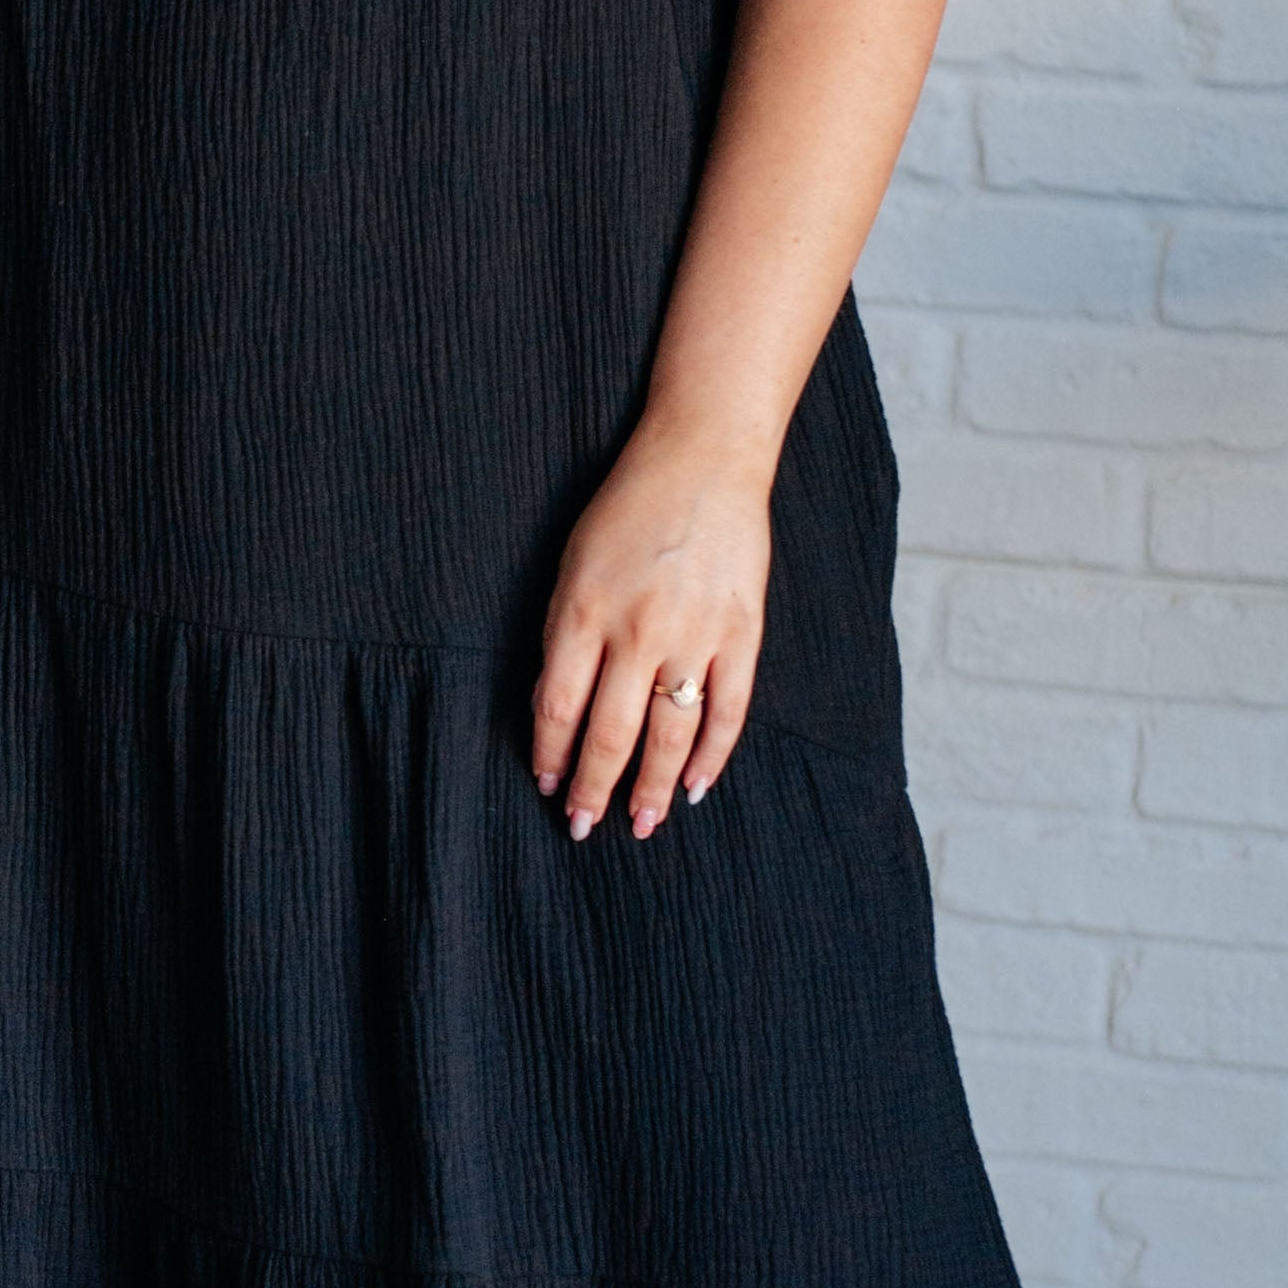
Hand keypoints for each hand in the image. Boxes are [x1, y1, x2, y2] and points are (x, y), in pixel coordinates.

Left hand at [532, 427, 767, 842]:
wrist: (704, 460)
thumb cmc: (627, 510)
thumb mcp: (573, 563)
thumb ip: (562, 634)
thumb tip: (551, 707)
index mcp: (583, 611)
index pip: (557, 706)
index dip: (549, 754)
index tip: (545, 785)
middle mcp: (637, 631)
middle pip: (610, 733)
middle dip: (593, 789)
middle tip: (582, 827)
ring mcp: (695, 635)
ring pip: (670, 734)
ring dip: (652, 787)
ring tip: (641, 824)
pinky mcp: (742, 633)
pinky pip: (728, 711)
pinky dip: (711, 755)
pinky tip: (694, 786)